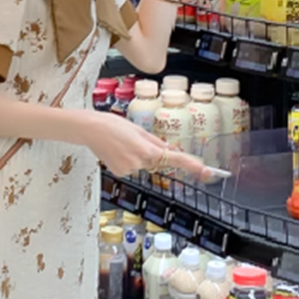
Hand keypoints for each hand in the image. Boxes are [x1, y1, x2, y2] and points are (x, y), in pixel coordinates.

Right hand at [80, 110, 225, 183]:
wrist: (91, 129)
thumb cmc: (113, 125)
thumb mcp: (139, 130)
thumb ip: (156, 143)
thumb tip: (167, 150)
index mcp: (148, 149)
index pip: (175, 159)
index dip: (193, 166)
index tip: (207, 171)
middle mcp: (140, 162)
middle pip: (155, 160)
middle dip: (150, 152)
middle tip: (133, 140)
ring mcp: (129, 169)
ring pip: (142, 164)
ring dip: (136, 155)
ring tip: (122, 144)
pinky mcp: (120, 172)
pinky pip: (131, 167)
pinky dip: (126, 160)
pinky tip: (117, 151)